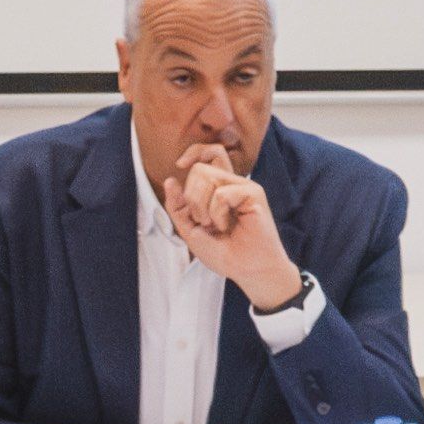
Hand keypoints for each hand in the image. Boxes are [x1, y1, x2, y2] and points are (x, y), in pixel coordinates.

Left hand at [159, 138, 301, 311]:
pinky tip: (227, 226)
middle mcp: (232, 183)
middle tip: (204, 222)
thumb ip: (178, 206)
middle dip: (191, 199)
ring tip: (216, 226)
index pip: (207, 154)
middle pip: (199, 169)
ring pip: (207, 178)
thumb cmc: (224, 253)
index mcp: (219, 188)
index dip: (193, 152)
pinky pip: (221, 193)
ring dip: (202, 208)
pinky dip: (217, 214)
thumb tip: (170, 179)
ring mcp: (243, 187)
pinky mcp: (253, 193)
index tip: (179, 164)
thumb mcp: (190, 230)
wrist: (247, 271)